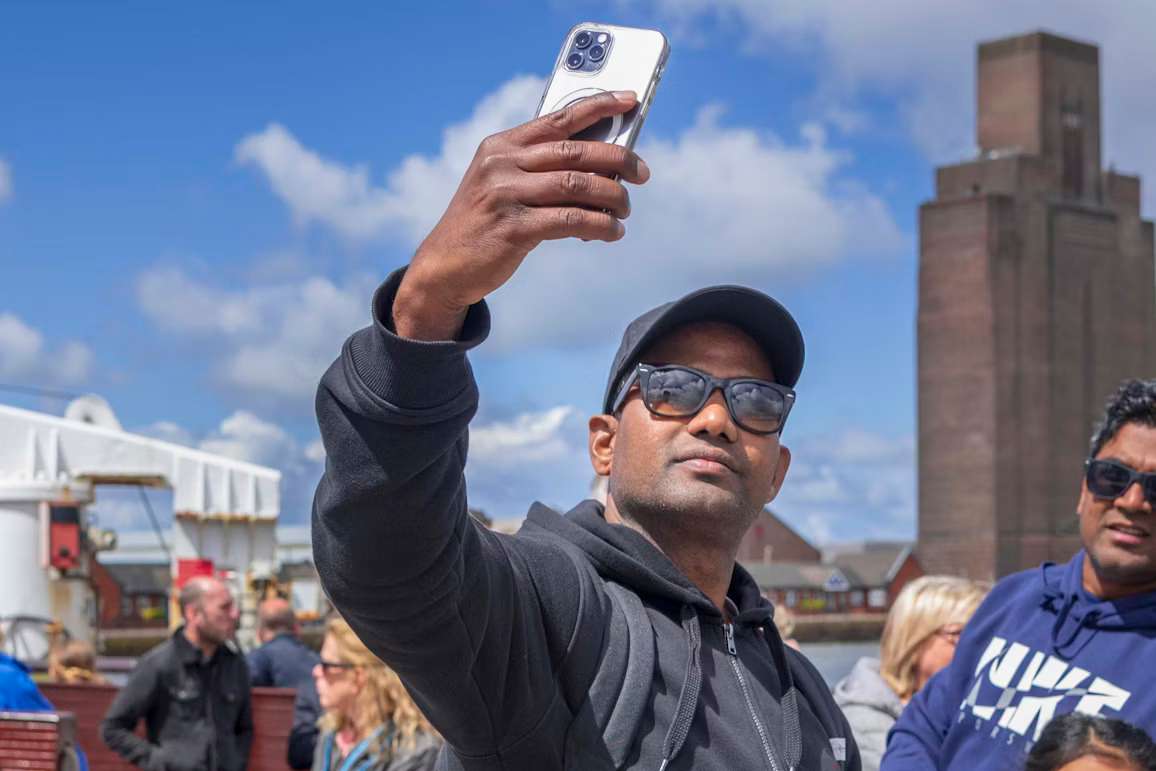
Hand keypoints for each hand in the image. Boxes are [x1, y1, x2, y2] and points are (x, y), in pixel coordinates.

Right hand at [394, 90, 649, 339]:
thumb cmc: (485, 223)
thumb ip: (540, 169)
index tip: (629, 101)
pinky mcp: (513, 229)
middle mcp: (501, 164)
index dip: (598, 106)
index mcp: (501, 146)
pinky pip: (571, 220)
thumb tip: (603, 166)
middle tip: (642, 173)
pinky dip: (600, 226)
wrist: (444, 266)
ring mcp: (505, 195)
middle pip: (576, 152)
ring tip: (625, 209)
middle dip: (618, 160)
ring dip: (613, 197)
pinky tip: (612, 232)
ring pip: (578, 185)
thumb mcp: (501, 184)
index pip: (558, 118)